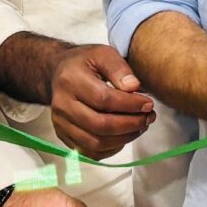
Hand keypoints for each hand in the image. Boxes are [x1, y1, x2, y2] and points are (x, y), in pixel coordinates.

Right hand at [47, 44, 156, 158]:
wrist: (58, 73)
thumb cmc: (84, 63)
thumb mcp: (103, 54)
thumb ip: (119, 68)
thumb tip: (134, 87)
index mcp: (71, 81)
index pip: (104, 100)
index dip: (130, 105)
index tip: (148, 104)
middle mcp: (62, 105)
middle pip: (100, 125)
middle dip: (130, 124)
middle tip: (148, 118)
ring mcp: (60, 123)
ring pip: (95, 143)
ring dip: (123, 139)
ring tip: (140, 127)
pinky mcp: (63, 136)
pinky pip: (89, 152)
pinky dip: (111, 149)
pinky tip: (124, 136)